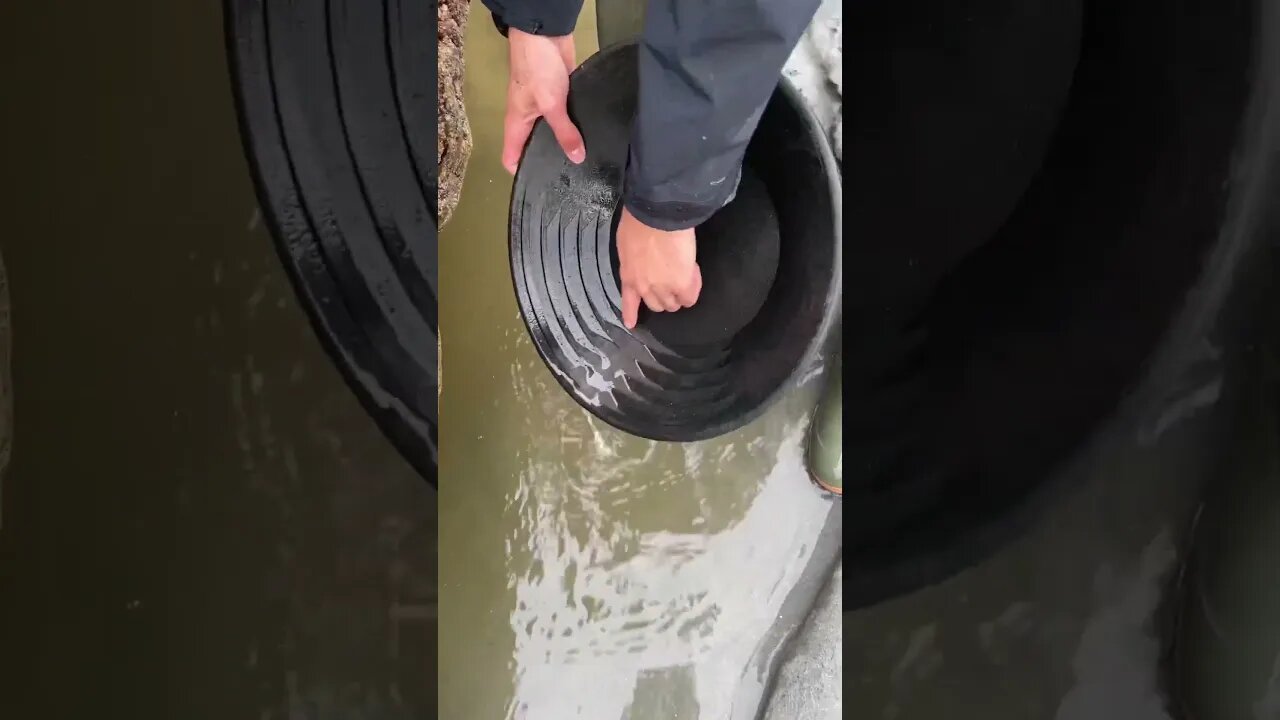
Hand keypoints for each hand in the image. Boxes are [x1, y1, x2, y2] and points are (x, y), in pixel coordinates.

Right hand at [502, 29, 584, 173]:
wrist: (545, 34)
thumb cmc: (537, 71)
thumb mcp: (550, 105)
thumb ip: (564, 132)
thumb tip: (578, 159)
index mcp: (517, 124)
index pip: (511, 157)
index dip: (521, 174)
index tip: (542, 189)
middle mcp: (529, 120)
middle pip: (534, 148)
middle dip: (550, 161)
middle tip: (572, 180)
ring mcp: (546, 108)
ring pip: (554, 133)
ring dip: (567, 143)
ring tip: (587, 163)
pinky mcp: (562, 97)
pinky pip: (569, 118)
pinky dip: (577, 126)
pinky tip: (594, 138)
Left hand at [616, 207, 702, 329]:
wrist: (657, 216)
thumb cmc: (640, 220)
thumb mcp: (627, 240)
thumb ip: (633, 255)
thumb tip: (640, 255)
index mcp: (628, 274)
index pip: (628, 300)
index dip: (630, 313)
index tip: (630, 323)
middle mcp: (643, 286)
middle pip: (656, 304)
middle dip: (664, 297)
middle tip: (673, 282)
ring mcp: (663, 288)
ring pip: (673, 304)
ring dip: (680, 295)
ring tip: (687, 277)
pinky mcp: (681, 285)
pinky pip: (690, 298)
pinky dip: (693, 290)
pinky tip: (694, 276)